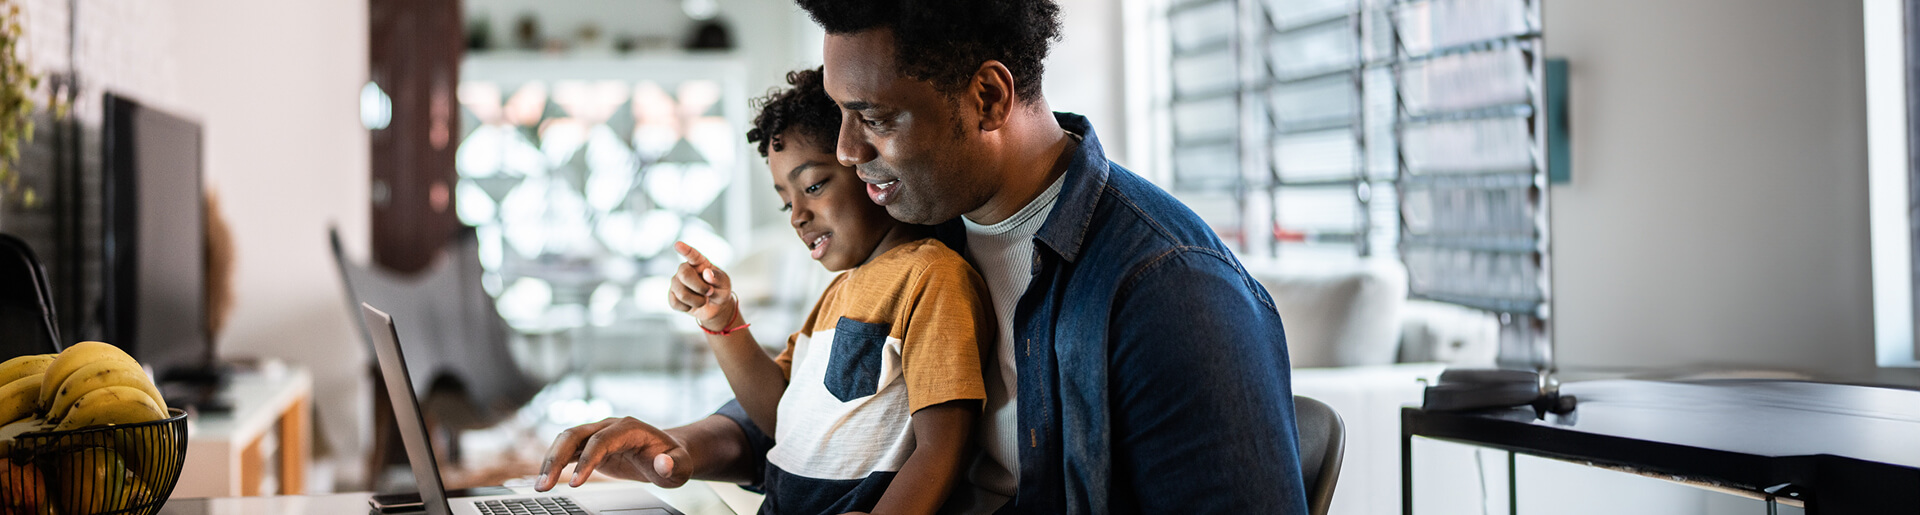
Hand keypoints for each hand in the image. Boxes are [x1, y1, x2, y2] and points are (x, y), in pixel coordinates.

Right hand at [536, 417, 692, 490]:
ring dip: (550, 461)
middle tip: (544, 485)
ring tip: (540, 486)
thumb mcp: (681, 466)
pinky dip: (554, 463)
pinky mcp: (591, 446)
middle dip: (557, 459)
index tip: (576, 483)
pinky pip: (568, 451)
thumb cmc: (674, 459)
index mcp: (629, 428)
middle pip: (575, 435)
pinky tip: (544, 479)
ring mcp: (598, 434)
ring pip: (566, 440)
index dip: (587, 460)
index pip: (601, 440)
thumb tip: (662, 464)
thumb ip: (674, 465)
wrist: (669, 453)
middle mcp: (609, 426)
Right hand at [667, 241, 737, 331]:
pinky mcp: (672, 295)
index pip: (692, 254)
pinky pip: (676, 303)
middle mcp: (685, 269)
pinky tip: (692, 304)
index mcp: (699, 263)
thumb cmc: (720, 290)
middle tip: (710, 292)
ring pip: (681, 293)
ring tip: (703, 300)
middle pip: (684, 274)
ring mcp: (677, 282)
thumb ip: (718, 278)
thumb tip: (707, 273)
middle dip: (699, 287)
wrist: (715, 307)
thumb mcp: (725, 284)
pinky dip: (688, 307)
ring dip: (697, 301)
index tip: (678, 245)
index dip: (685, 250)